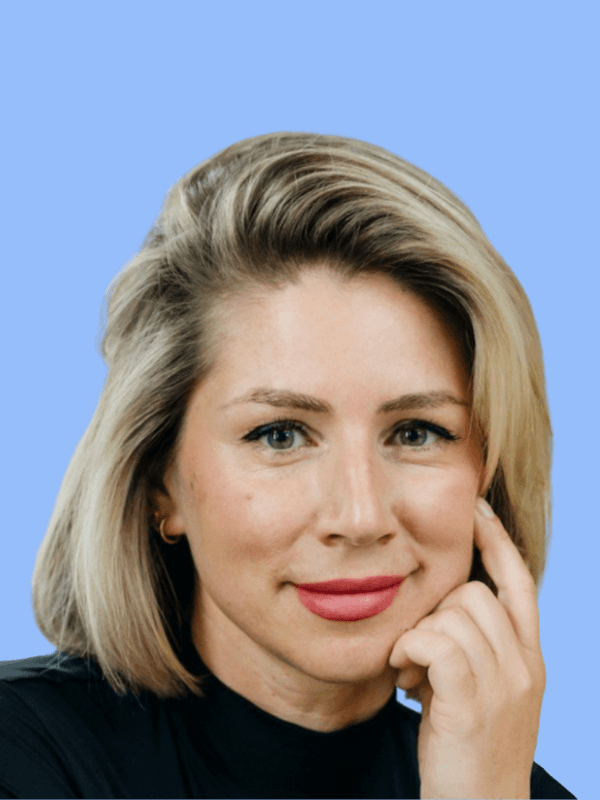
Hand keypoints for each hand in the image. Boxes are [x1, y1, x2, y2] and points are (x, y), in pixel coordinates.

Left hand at [389, 498, 545, 798]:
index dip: (498, 542)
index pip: (519, 583)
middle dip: (437, 611)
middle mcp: (525, 666)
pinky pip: (434, 641)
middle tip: (416, 654)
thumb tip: (438, 613)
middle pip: (475, 593)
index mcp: (531, 659)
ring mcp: (503, 685)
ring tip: (409, 674)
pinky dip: (409, 651)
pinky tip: (402, 680)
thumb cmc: (468, 752)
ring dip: (419, 636)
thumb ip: (473, 650)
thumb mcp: (483, 693)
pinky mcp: (472, 703)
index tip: (475, 508)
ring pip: (453, 613)